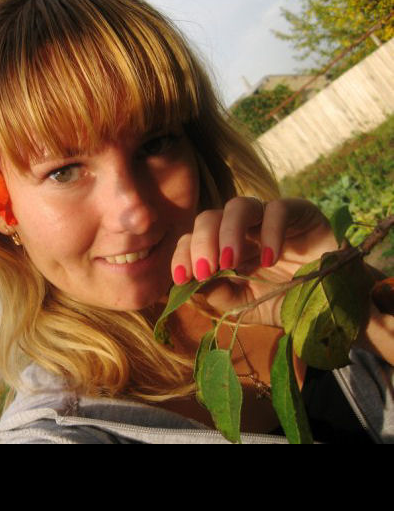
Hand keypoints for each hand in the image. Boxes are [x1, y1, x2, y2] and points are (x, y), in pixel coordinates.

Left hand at [170, 197, 338, 327]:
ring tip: (229, 263)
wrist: (328, 303)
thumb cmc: (281, 299)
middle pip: (209, 217)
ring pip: (238, 205)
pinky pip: (278, 209)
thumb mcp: (243, 305)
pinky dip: (270, 232)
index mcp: (221, 246)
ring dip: (228, 233)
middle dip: (201, 243)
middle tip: (206, 270)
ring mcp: (266, 217)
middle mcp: (240, 228)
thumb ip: (216, 294)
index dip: (183, 254)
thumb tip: (189, 284)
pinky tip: (269, 259)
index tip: (181, 278)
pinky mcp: (298, 212)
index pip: (192, 239)